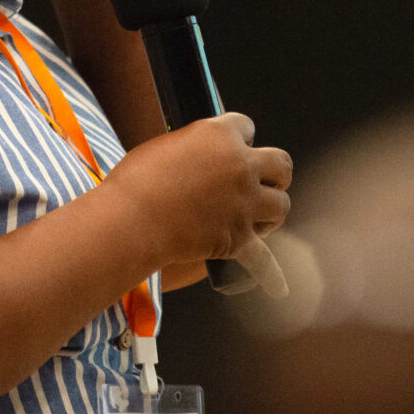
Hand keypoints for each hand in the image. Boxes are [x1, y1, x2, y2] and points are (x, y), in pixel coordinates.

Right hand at [98, 112, 291, 271]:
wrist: (131, 220)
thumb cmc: (137, 181)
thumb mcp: (166, 146)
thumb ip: (195, 149)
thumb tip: (203, 162)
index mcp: (220, 135)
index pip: (246, 126)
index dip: (241, 137)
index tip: (237, 145)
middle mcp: (241, 166)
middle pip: (281, 164)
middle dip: (273, 172)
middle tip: (263, 180)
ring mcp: (245, 203)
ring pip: (281, 205)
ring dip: (272, 210)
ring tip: (260, 215)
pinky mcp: (239, 238)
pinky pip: (264, 258)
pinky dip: (271, 274)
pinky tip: (278, 287)